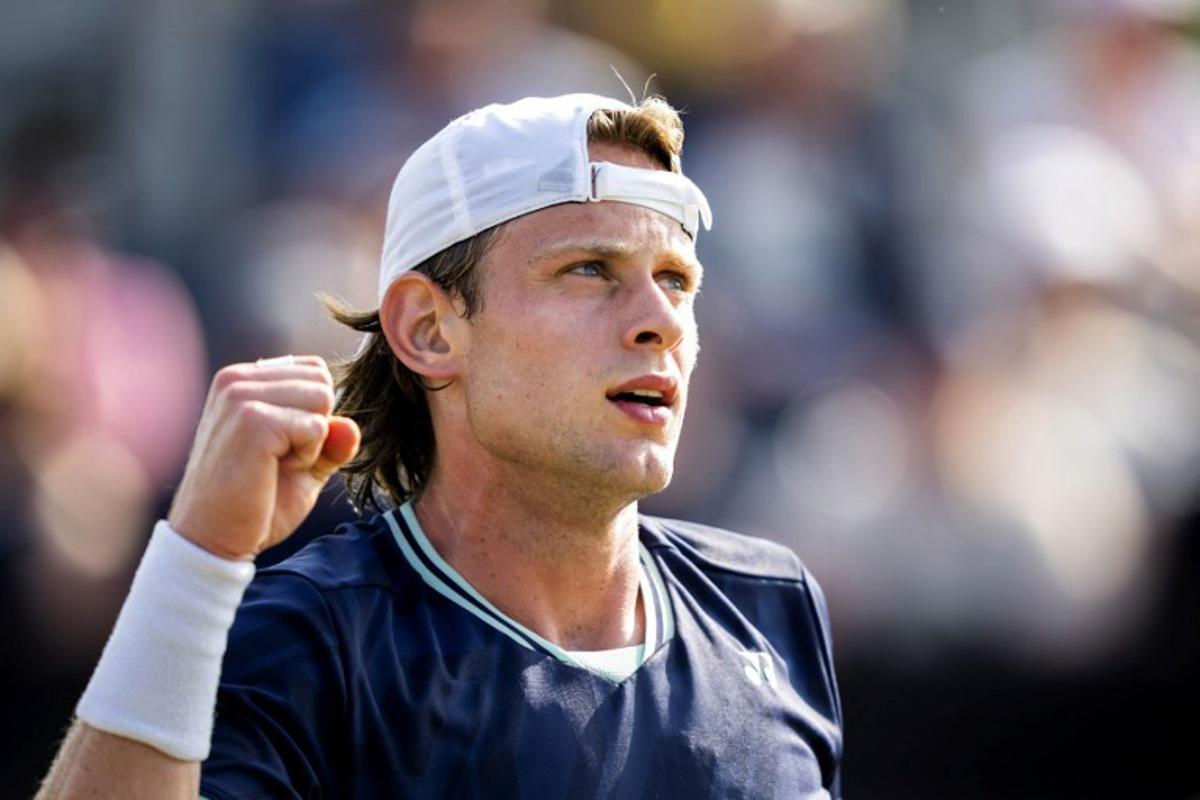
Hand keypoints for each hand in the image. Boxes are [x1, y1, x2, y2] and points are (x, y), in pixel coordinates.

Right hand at [167, 355, 360, 560]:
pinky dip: (307, 456)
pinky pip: (316, 426)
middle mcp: (236, 378)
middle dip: (316, 425)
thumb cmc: (254, 501)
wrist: (213, 539)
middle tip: (279, 459)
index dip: (315, 414)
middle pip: (322, 381)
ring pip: (322, 398)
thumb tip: (351, 426)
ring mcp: (241, 396)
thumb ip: (331, 440)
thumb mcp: (304, 465)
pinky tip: (270, 472)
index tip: (281, 447)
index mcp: (242, 379)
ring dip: (311, 442)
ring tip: (273, 465)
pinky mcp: (253, 420)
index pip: (314, 370)